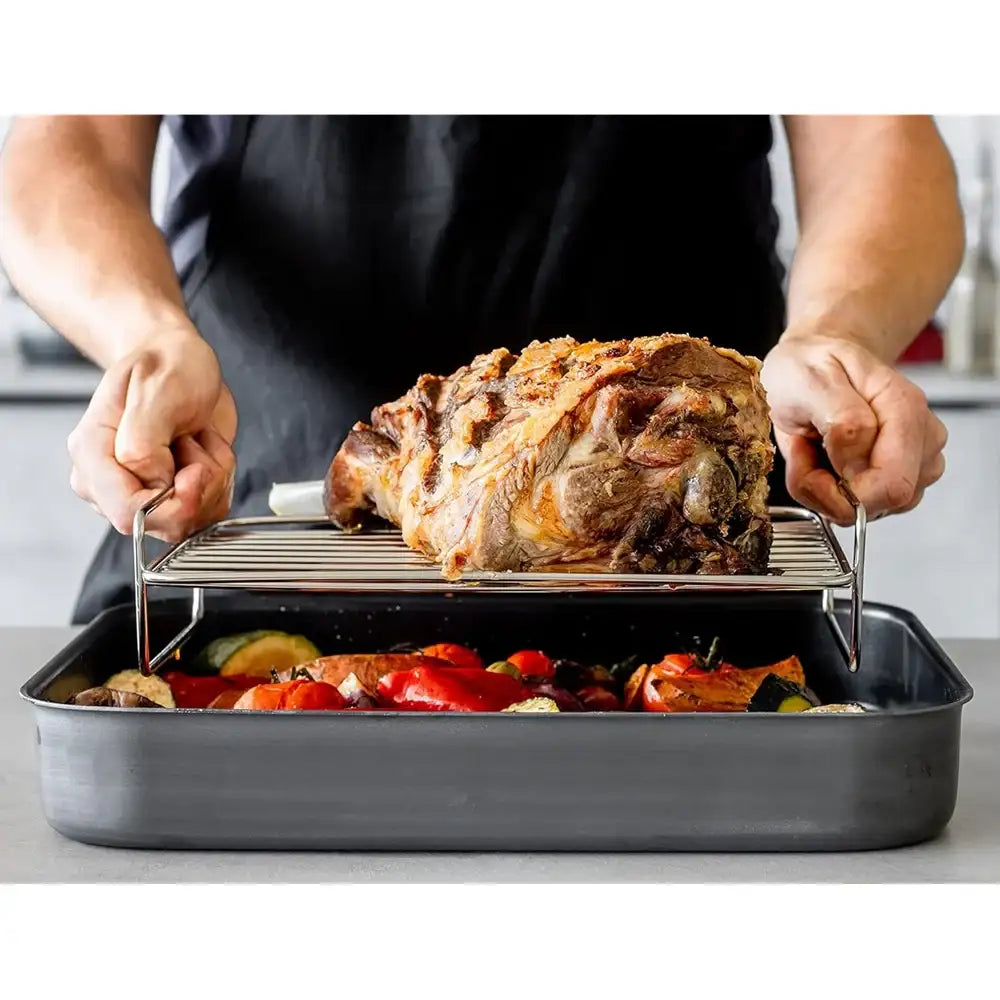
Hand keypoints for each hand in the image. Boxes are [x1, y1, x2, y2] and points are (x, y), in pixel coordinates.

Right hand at [67, 325, 236, 542]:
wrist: (179, 360)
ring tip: (198, 438)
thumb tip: (151, 480)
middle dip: (198, 487)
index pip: (127, 513)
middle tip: (197, 442)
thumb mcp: (156, 389)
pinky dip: (220, 480)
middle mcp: (110, 482)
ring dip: (213, 478)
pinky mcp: (170, 497)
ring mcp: (140, 492)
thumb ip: (144, 441)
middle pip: (163, 523)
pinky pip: (207, 511)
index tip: (197, 471)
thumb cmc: (164, 365)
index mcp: (93, 454)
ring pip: (191, 519)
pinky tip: (206, 449)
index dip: (172, 504)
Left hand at [760, 331, 946, 524]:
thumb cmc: (809, 367)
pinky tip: (823, 460)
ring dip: (826, 489)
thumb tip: (859, 462)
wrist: (811, 364)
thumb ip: (841, 420)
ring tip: (816, 448)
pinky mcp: (897, 478)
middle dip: (830, 489)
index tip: (810, 452)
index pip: (892, 482)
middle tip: (806, 450)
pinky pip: (860, 508)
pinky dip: (829, 492)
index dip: (841, 485)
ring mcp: (914, 462)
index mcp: (904, 409)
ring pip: (870, 509)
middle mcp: (920, 438)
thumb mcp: (810, 380)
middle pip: (884, 501)